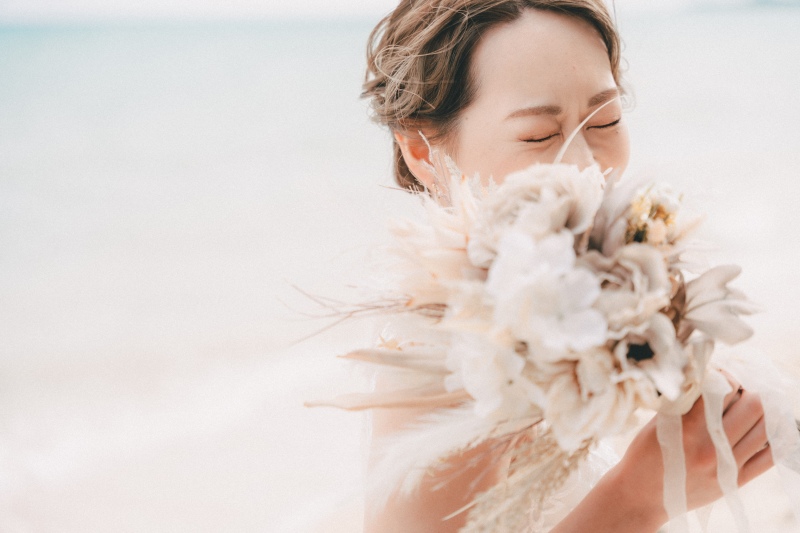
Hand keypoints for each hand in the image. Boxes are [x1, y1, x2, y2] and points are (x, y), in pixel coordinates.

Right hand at [616, 371, 773, 525]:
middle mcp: (711, 449)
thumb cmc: (643, 455)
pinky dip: (770, 439)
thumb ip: (683, 404)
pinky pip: (769, 457)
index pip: (722, 390)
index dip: (724, 376)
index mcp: (688, 430)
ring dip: (759, 413)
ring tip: (746, 409)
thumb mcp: (656, 423)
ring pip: (765, 428)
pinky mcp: (735, 482)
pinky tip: (758, 429)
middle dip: (746, 392)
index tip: (718, 375)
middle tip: (736, 392)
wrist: (642, 496)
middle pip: (753, 406)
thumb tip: (707, 380)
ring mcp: (727, 467)